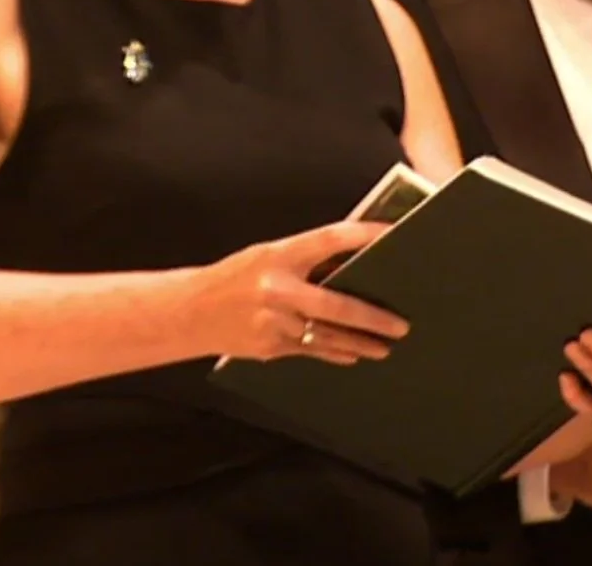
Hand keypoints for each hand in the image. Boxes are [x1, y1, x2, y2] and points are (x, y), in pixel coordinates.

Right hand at [200, 221, 408, 364]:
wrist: (190, 312)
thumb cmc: (236, 278)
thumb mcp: (268, 255)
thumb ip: (307, 259)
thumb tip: (354, 260)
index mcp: (279, 255)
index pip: (330, 239)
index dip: (364, 235)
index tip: (394, 235)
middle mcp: (278, 290)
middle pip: (337, 305)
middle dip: (372, 317)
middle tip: (401, 325)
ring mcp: (275, 323)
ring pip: (328, 336)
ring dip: (361, 343)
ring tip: (386, 347)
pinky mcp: (271, 347)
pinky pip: (312, 351)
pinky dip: (335, 353)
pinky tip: (354, 355)